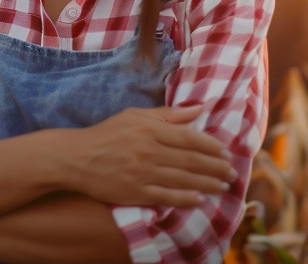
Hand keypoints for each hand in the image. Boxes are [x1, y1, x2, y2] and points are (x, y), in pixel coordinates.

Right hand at [65, 105, 236, 207]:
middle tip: (232, 173)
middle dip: (216, 167)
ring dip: (208, 184)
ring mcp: (142, 173)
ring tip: (223, 187)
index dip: (211, 146)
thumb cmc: (107, 134)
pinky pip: (167, 197)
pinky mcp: (135, 192)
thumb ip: (168, 114)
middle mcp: (148, 151)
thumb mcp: (134, 116)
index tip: (225, 152)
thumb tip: (199, 108)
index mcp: (149, 129)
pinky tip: (200, 200)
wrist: (75, 157)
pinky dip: (186, 199)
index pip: (189, 138)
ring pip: (183, 180)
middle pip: (191, 160)